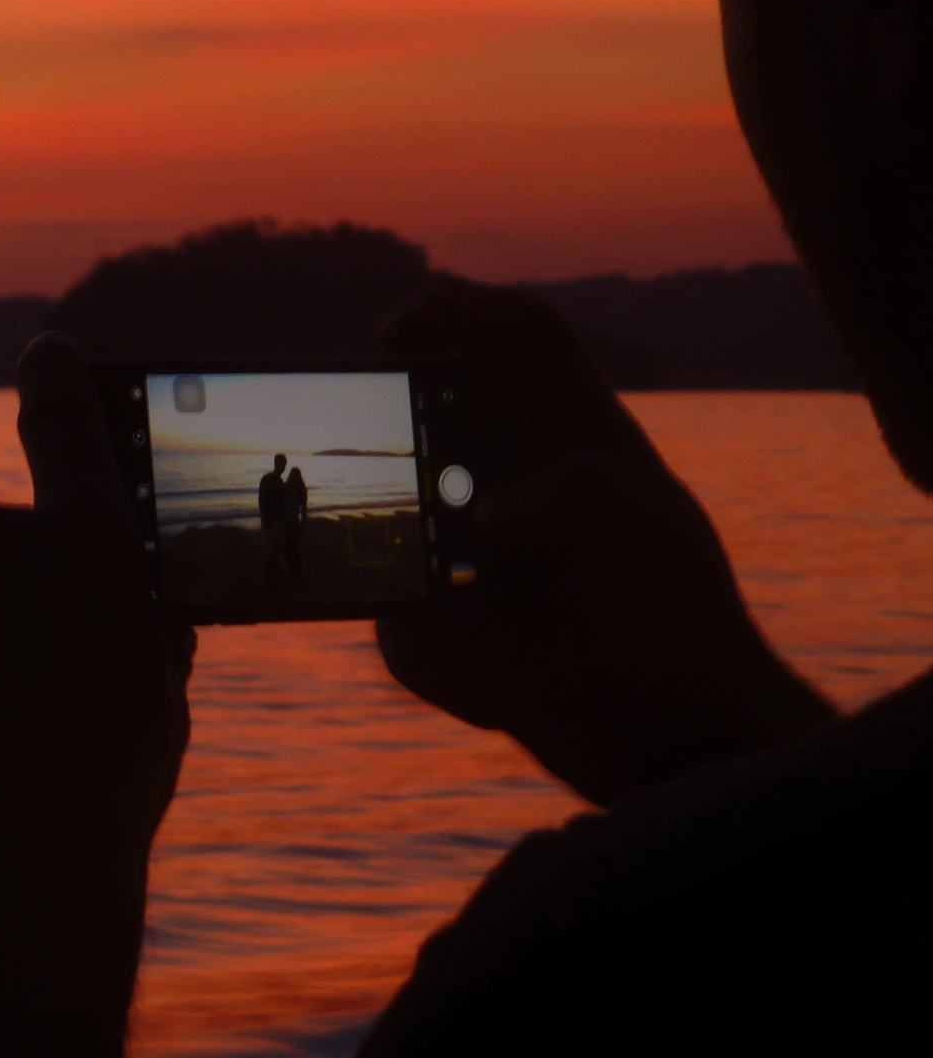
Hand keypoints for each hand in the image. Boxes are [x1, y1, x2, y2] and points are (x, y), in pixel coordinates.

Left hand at [0, 333, 195, 1057]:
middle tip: (33, 687)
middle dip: (7, 600)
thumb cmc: (108, 783)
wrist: (5, 876)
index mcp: (81, 534)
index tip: (45, 355)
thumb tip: (112, 603)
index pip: (63, 415)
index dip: (56, 379)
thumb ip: (128, 616)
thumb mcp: (156, 684)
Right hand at [377, 283, 836, 806]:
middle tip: (378, 492)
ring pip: (398, 544)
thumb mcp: (639, 531)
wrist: (679, 744)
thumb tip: (485, 523)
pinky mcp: (462, 635)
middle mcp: (522, 487)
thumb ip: (570, 494)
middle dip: (397, 468)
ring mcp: (483, 562)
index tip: (388, 335)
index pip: (516, 334)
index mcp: (578, 435)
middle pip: (428, 438)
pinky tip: (496, 689)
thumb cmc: (677, 621)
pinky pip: (406, 635)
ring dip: (416, 588)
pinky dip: (438, 664)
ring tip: (463, 618)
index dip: (453, 312)